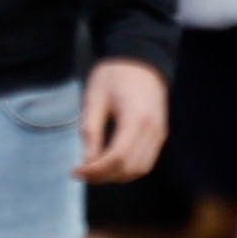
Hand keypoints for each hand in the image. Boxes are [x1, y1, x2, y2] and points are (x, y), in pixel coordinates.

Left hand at [75, 57, 168, 186]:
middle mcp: (153, 130)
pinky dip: (127, 169)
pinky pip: (145, 162)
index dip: (96, 170)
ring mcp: (159, 134)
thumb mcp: (95, 98)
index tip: (76, 171)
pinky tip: (109, 165)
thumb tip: (87, 161)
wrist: (141, 61)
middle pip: (129, 168)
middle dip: (103, 176)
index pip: (117, 157)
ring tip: (94, 170)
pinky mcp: (160, 135)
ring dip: (116, 176)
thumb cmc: (115, 75)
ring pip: (140, 169)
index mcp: (136, 118)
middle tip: (81, 173)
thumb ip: (91, 130)